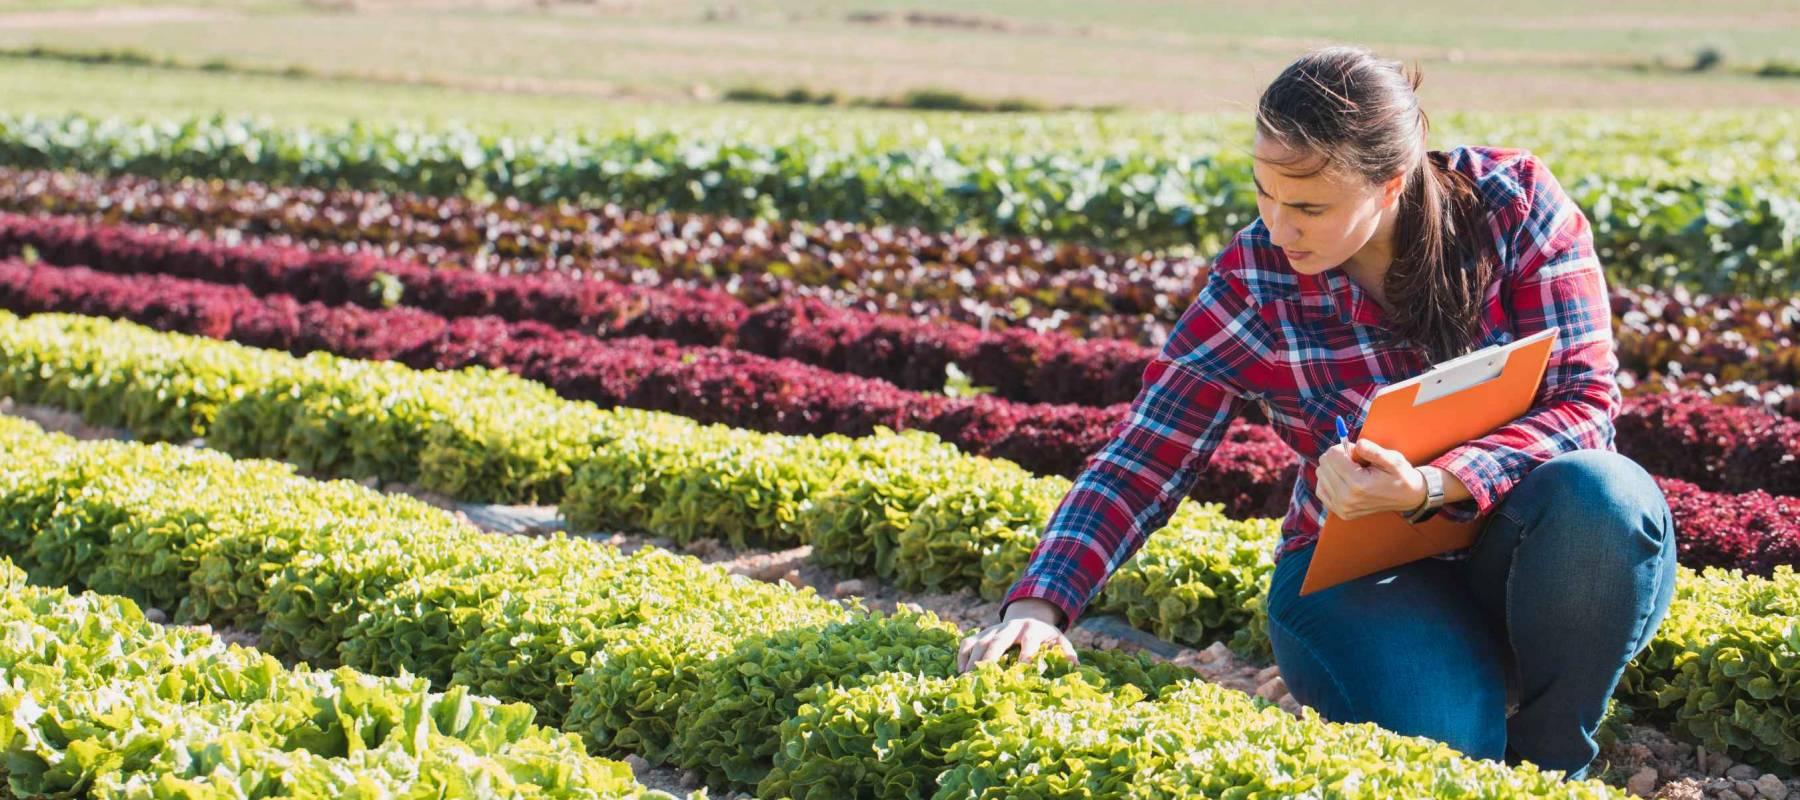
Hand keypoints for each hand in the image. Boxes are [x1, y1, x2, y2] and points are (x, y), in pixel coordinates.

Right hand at [956, 598, 1077, 672]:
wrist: (1030, 615)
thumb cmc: (1045, 636)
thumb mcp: (1059, 640)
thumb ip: (1066, 652)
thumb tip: (1074, 665)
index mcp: (1032, 629)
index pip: (1029, 641)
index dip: (1026, 655)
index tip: (1021, 672)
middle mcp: (1011, 627)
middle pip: (997, 640)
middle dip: (990, 658)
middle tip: (984, 677)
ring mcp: (994, 629)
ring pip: (980, 642)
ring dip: (973, 660)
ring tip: (967, 679)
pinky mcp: (982, 633)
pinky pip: (968, 642)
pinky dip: (962, 655)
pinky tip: (961, 671)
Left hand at [1315, 438, 1427, 519]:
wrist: (1406, 497)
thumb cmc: (1399, 474)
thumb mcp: (1393, 459)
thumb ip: (1374, 451)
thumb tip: (1358, 444)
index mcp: (1358, 484)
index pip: (1333, 455)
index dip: (1344, 447)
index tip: (1357, 452)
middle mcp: (1346, 498)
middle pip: (1324, 463)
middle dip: (1338, 456)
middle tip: (1356, 461)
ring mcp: (1342, 507)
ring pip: (1321, 474)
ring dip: (1334, 468)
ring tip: (1353, 471)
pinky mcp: (1340, 512)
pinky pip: (1320, 489)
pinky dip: (1329, 480)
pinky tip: (1344, 479)